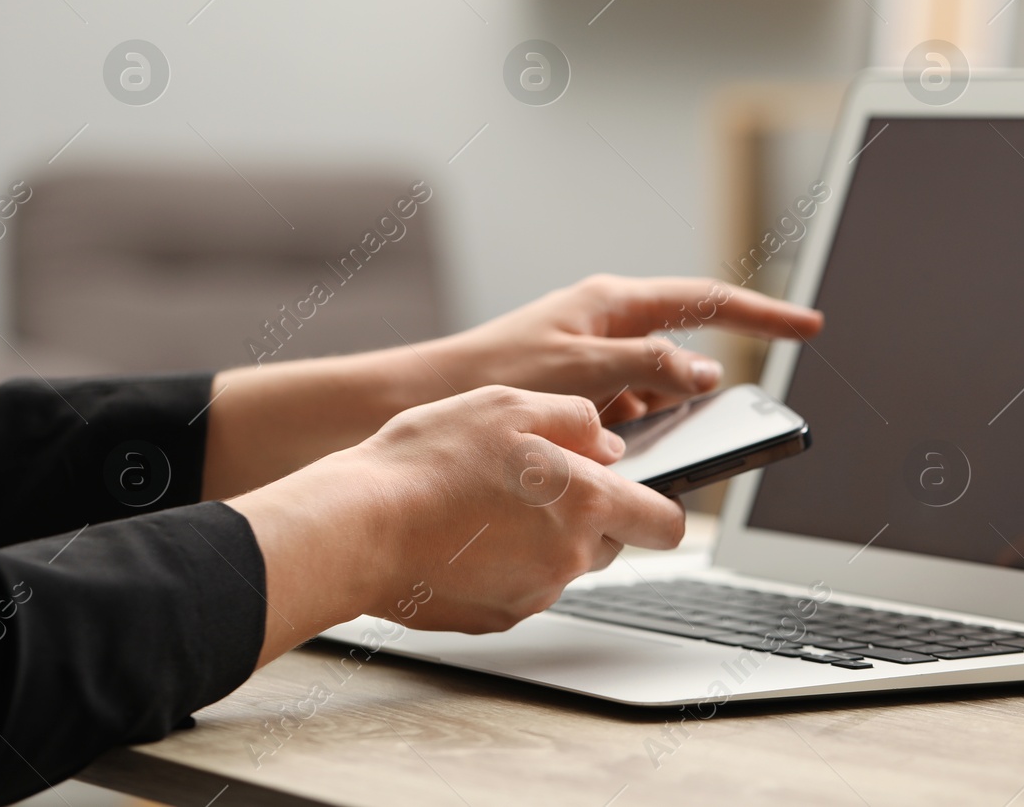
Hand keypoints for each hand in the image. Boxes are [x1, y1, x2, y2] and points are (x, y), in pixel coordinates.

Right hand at [228, 385, 684, 662]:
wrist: (357, 527)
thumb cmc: (428, 462)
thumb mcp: (509, 405)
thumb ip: (575, 420)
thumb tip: (607, 443)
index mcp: (586, 503)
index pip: (666, 523)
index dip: (659, 505)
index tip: (642, 493)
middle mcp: (570, 558)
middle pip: (610, 541)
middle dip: (589, 514)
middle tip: (535, 482)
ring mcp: (534, 594)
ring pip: (563, 563)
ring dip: (543, 537)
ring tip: (486, 503)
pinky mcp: (496, 617)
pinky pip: (520, 586)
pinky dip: (504, 563)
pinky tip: (463, 534)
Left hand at [418, 274, 824, 423]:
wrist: (422, 401)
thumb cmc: (494, 373)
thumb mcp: (582, 368)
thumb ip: (651, 365)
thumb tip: (708, 372)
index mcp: (615, 305)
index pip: (709, 301)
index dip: (764, 318)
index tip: (810, 328)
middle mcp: (610, 330)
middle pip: (684, 362)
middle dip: (694, 401)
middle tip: (706, 434)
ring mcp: (596, 366)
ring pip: (656, 401)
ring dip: (655, 431)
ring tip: (625, 452)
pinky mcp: (581, 400)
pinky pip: (626, 423)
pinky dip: (626, 446)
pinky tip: (605, 465)